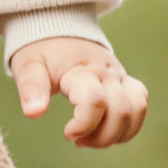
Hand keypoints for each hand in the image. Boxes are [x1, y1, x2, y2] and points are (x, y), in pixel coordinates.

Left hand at [9, 36, 148, 147]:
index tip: (67, 134)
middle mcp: (107, 73)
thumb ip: (31, 88)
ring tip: (91, 139)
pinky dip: (128, 126)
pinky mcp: (126, 82)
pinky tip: (106, 132)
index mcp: (82, 69)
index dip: (83, 125)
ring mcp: (119, 77)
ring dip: (117, 135)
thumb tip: (33, 113)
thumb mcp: (28, 65)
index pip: (95, 101)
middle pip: (120, 111)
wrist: (60, 28)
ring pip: (135, 111)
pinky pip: (139, 106)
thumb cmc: (42, 51)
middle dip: (101, 137)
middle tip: (77, 140)